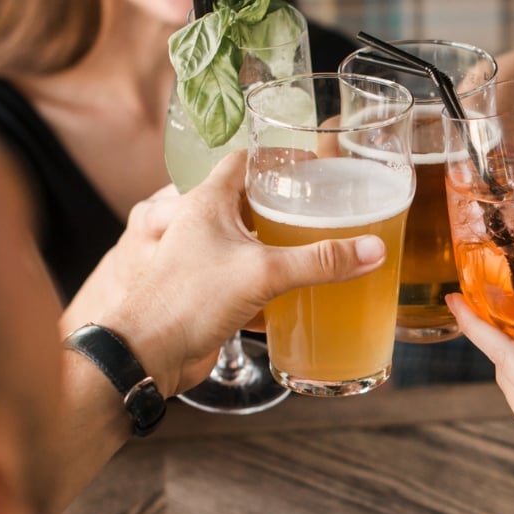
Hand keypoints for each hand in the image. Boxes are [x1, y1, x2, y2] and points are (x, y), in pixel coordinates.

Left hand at [75, 151, 386, 397]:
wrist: (141, 356)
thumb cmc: (185, 299)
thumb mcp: (263, 271)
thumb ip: (320, 260)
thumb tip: (372, 249)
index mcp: (205, 201)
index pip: (244, 161)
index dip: (277, 157)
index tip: (308, 165)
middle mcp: (199, 224)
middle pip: (246, 201)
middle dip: (281, 205)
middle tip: (318, 208)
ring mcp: (199, 259)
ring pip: (243, 242)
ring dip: (273, 246)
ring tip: (311, 247)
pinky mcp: (203, 292)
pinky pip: (240, 278)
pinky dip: (264, 284)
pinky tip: (290, 295)